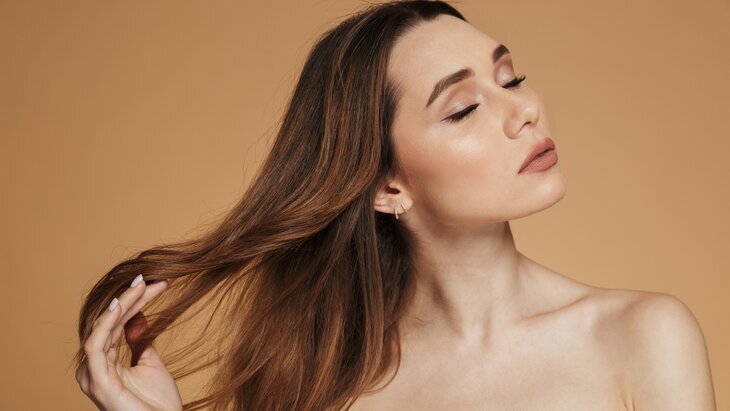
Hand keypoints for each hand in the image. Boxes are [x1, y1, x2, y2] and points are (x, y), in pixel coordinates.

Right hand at [76, 275, 182, 410]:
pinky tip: (121, 305)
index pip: (117, 324)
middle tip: (149, 278)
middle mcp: (95, 367)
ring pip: (103, 328)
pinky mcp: (97, 381)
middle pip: (110, 323)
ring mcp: (94, 374)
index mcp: (105, 363)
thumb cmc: (157, 403)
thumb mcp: (150, 363)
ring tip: (140, 285)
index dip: (134, 302)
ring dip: (122, 304)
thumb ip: (139, 340)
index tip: (155, 284)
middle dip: (130, 298)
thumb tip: (137, 315)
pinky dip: (107, 323)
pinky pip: (96, 345)